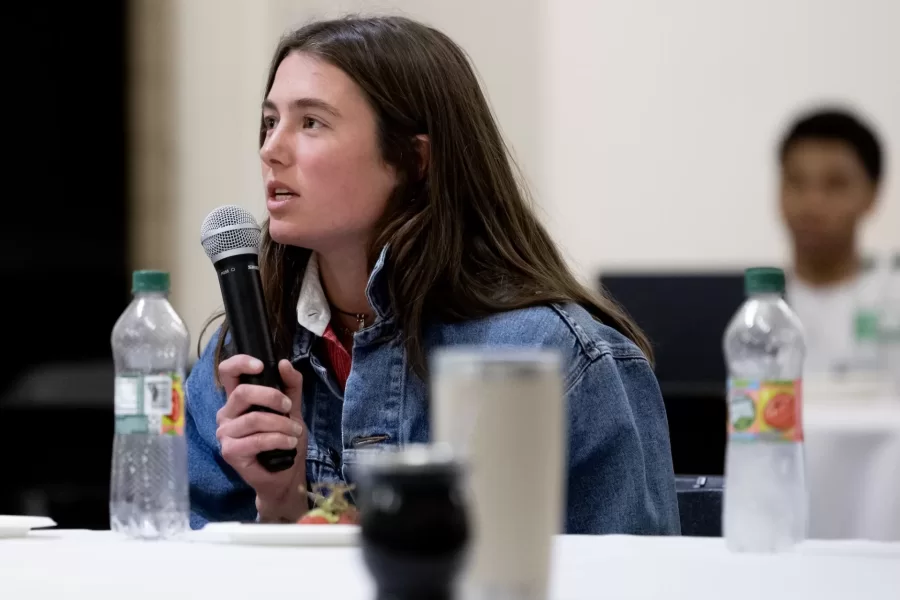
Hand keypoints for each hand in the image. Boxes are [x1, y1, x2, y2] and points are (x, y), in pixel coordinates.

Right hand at [216, 355, 307, 522]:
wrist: (285, 475)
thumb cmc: (284, 439)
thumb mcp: (292, 409)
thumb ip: (291, 385)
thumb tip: (284, 363)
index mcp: (238, 399)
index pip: (227, 372)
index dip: (240, 363)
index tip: (261, 366)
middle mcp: (227, 413)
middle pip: (242, 392)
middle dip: (272, 397)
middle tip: (289, 407)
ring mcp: (226, 433)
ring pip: (254, 418)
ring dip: (281, 424)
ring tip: (295, 431)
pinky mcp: (230, 452)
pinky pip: (256, 440)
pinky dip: (278, 439)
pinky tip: (289, 442)